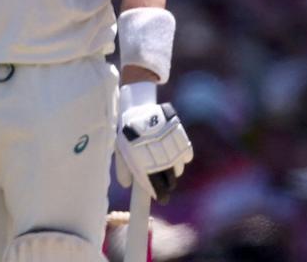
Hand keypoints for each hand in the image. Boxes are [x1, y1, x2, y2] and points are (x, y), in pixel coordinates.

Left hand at [114, 85, 193, 202]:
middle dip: (167, 184)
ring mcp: (173, 152)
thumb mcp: (120, 149)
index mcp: (145, 167)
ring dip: (172, 168)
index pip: (158, 189)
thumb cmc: (128, 130)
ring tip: (163, 158)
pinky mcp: (182, 141)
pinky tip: (172, 149)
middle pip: (170, 182)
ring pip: (178, 170)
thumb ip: (123, 169)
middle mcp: (162, 162)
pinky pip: (186, 157)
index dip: (161, 195)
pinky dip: (181, 156)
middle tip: (163, 181)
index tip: (162, 198)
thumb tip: (127, 185)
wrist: (140, 108)